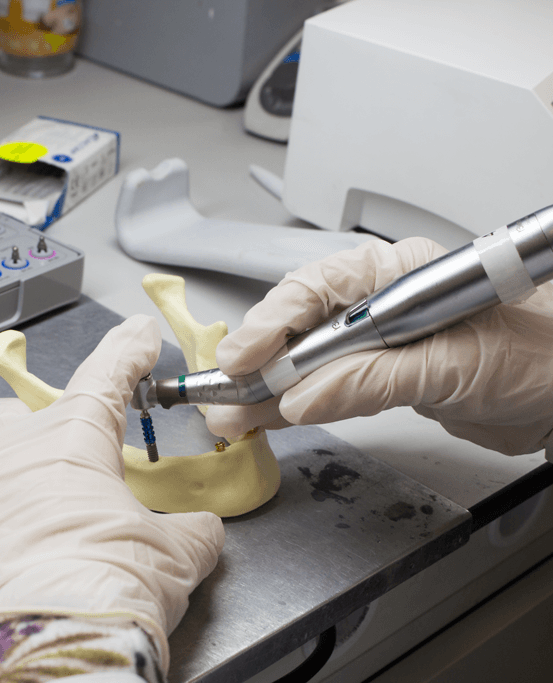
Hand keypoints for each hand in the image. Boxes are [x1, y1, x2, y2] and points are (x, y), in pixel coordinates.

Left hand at [0, 315, 224, 666]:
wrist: (44, 641)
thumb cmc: (105, 582)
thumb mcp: (175, 553)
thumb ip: (189, 531)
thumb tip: (199, 532)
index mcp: (72, 435)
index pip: (105, 374)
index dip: (127, 351)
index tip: (137, 335)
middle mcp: (16, 451)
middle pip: (22, 412)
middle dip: (44, 421)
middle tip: (74, 447)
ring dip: (20, 473)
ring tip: (51, 508)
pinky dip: (3, 519)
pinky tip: (27, 548)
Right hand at [205, 237, 552, 454]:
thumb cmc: (542, 358)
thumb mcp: (453, 366)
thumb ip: (372, 380)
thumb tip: (303, 397)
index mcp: (399, 274)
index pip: (317, 289)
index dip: (272, 324)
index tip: (243, 358)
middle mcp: (383, 301)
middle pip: (300, 324)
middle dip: (258, 361)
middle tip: (225, 394)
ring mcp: (380, 341)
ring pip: (306, 360)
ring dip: (266, 389)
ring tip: (230, 413)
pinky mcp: (384, 377)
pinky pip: (326, 388)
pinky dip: (292, 406)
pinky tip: (263, 417)